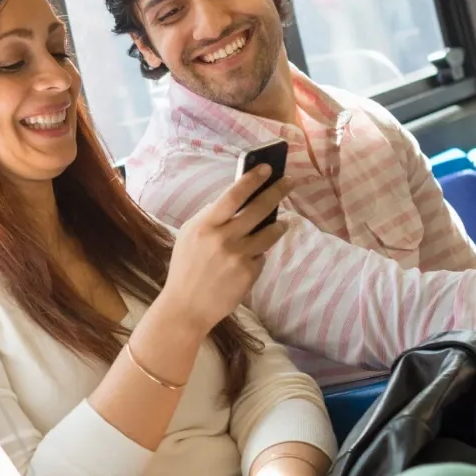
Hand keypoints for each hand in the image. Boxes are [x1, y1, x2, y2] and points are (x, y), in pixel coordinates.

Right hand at [160, 165, 292, 334]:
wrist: (186, 307)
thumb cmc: (186, 269)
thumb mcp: (189, 237)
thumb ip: (210, 219)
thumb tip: (238, 199)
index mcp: (204, 226)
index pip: (233, 195)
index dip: (252, 179)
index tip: (267, 168)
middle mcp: (222, 238)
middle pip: (259, 208)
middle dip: (277, 191)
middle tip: (290, 182)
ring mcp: (237, 256)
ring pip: (270, 232)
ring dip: (279, 225)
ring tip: (281, 224)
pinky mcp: (248, 273)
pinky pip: (261, 256)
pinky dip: (257, 256)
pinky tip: (248, 261)